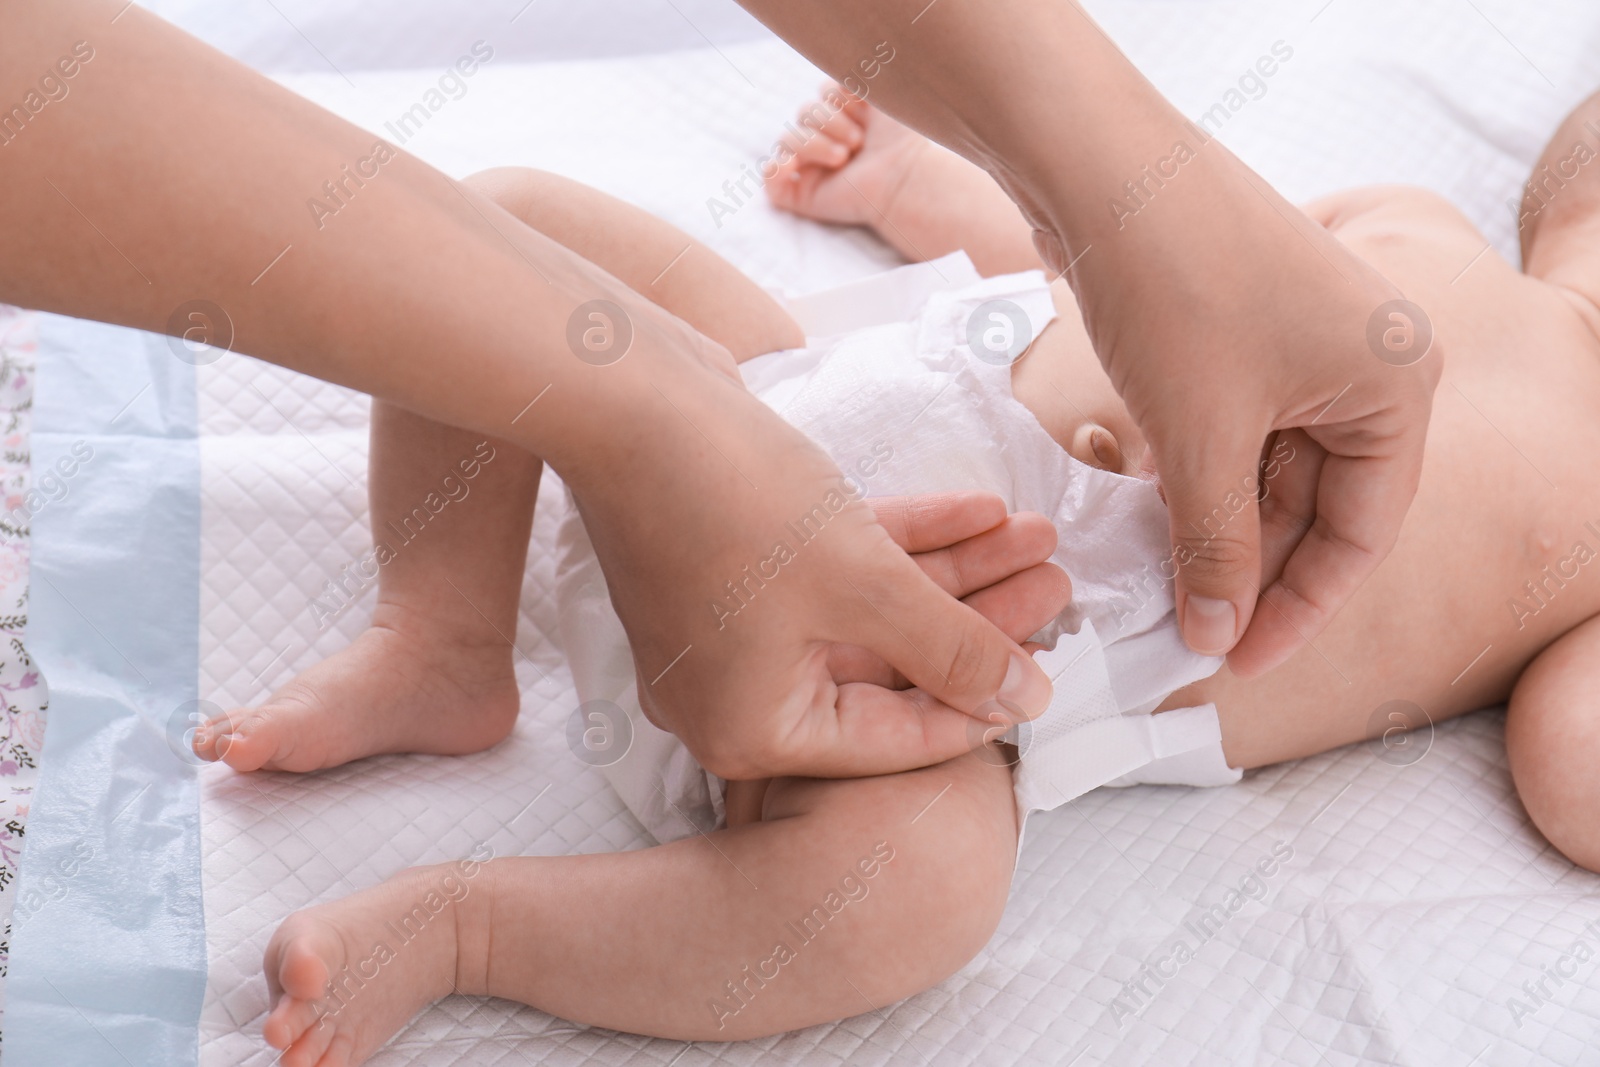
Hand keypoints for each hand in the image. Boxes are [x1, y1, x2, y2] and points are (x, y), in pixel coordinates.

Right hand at [564, 352, 1058, 778]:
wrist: (631, 397)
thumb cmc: (737, 505)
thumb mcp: (866, 586)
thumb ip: (952, 648)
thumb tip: (1026, 698)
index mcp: (752, 730)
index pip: (892, 737)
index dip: (980, 700)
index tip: (1050, 670)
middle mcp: (734, 692)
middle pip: (887, 667)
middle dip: (977, 618)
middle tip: (1055, 583)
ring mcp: (731, 627)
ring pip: (868, 610)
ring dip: (952, 571)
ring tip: (1034, 535)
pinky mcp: (733, 565)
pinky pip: (835, 570)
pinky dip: (900, 542)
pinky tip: (976, 509)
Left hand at [1020, 146, 1439, 675]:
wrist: (1100, 169)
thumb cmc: (1174, 286)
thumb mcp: (1201, 437)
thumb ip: (1215, 546)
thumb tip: (1216, 635)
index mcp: (1395, 385)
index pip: (1362, 531)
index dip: (1299, 607)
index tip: (1238, 660)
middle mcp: (1367, 362)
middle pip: (1317, 504)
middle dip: (1251, 570)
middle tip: (1191, 634)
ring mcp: (1305, 343)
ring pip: (1270, 470)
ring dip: (1218, 528)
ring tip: (1164, 588)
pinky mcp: (1246, 332)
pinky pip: (1236, 429)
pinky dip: (1199, 477)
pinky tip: (1157, 523)